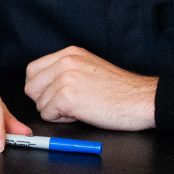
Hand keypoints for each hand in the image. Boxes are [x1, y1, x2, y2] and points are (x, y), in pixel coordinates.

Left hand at [23, 47, 157, 130]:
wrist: (141, 99)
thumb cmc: (120, 90)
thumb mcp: (89, 68)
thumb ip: (65, 71)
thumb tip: (44, 85)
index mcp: (69, 53)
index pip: (33, 70)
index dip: (40, 87)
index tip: (54, 95)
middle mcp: (65, 62)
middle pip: (31, 87)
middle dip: (45, 100)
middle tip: (66, 105)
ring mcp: (65, 79)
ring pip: (39, 103)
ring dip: (57, 111)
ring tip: (80, 108)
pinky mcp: (66, 97)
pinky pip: (47, 114)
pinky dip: (61, 120)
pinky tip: (81, 114)